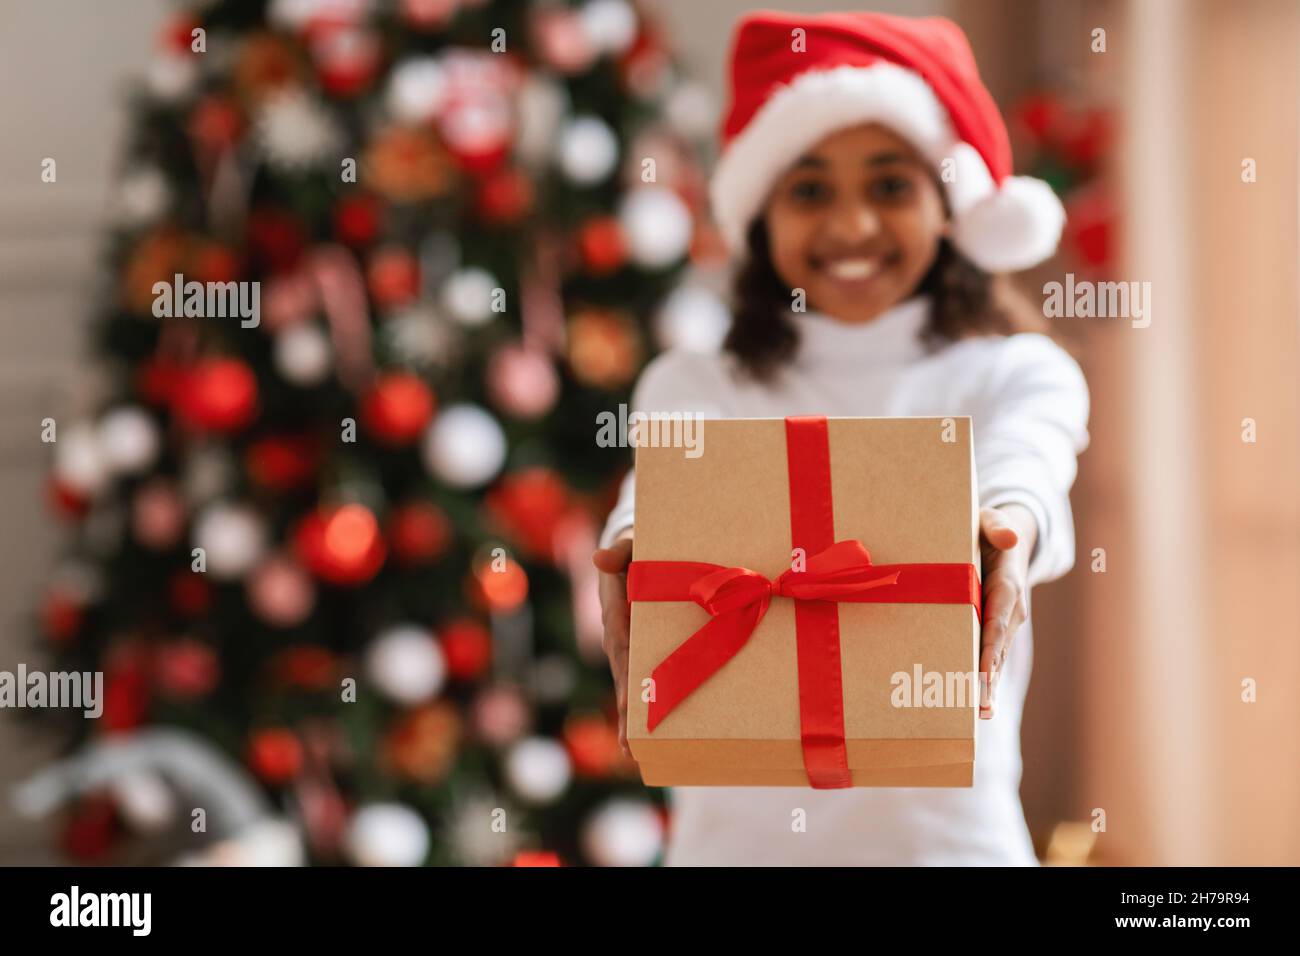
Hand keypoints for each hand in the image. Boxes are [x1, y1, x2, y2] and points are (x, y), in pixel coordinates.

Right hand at [592, 530, 634, 757]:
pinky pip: (644, 676)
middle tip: (630, 747)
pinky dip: (644, 703)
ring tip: (635, 752)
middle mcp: (620, 633)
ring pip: (632, 683)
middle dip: (626, 712)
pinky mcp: (643, 647)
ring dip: (632, 717)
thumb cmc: (637, 542)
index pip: (621, 648)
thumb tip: (601, 558)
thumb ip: (621, 549)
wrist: (638, 545)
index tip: (627, 705)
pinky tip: (650, 731)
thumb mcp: (631, 541)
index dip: (625, 677)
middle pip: (625, 677)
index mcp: (617, 610)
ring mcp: (631, 643)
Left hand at [978, 505, 1035, 719]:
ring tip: (978, 714)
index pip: (997, 620)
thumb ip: (996, 524)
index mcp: (1007, 584)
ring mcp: (1005, 623)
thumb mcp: (989, 518)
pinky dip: (987, 680)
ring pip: (996, 659)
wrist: (1004, 537)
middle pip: (997, 648)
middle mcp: (1011, 609)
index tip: (982, 672)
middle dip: (988, 678)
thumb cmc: (988, 527)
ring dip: (989, 686)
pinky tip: (979, 704)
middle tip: (978, 706)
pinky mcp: (996, 630)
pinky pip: (991, 657)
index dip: (990, 648)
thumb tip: (1010, 536)